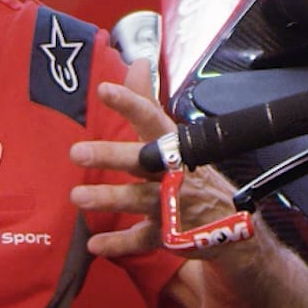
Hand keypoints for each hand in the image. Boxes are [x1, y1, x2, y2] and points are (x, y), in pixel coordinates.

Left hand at [68, 59, 254, 260]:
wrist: (231, 224)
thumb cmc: (191, 173)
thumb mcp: (174, 137)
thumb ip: (148, 103)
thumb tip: (137, 63)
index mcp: (173, 145)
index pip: (152, 119)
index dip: (130, 104)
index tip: (104, 90)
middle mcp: (174, 172)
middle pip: (143, 160)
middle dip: (112, 155)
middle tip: (77, 152)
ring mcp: (173, 204)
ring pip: (139, 199)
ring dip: (109, 198)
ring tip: (76, 197)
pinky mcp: (169, 234)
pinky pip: (141, 239)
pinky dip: (119, 242)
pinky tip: (94, 243)